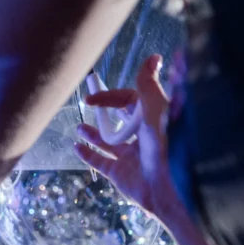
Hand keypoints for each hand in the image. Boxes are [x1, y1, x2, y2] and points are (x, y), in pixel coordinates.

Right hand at [76, 54, 186, 222]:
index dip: (110, 97)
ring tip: (78, 127)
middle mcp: (141, 137)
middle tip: (87, 103)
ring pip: (108, 142)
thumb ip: (149, 85)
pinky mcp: (120, 174)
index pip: (128, 101)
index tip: (91, 98)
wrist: (166, 187)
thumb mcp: (154, 111)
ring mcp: (130, 156)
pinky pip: (101, 162)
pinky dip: (88, 155)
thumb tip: (154, 57)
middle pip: (119, 119)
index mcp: (151, 120)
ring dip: (92, 134)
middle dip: (103, 110)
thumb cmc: (163, 146)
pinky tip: (77, 147)